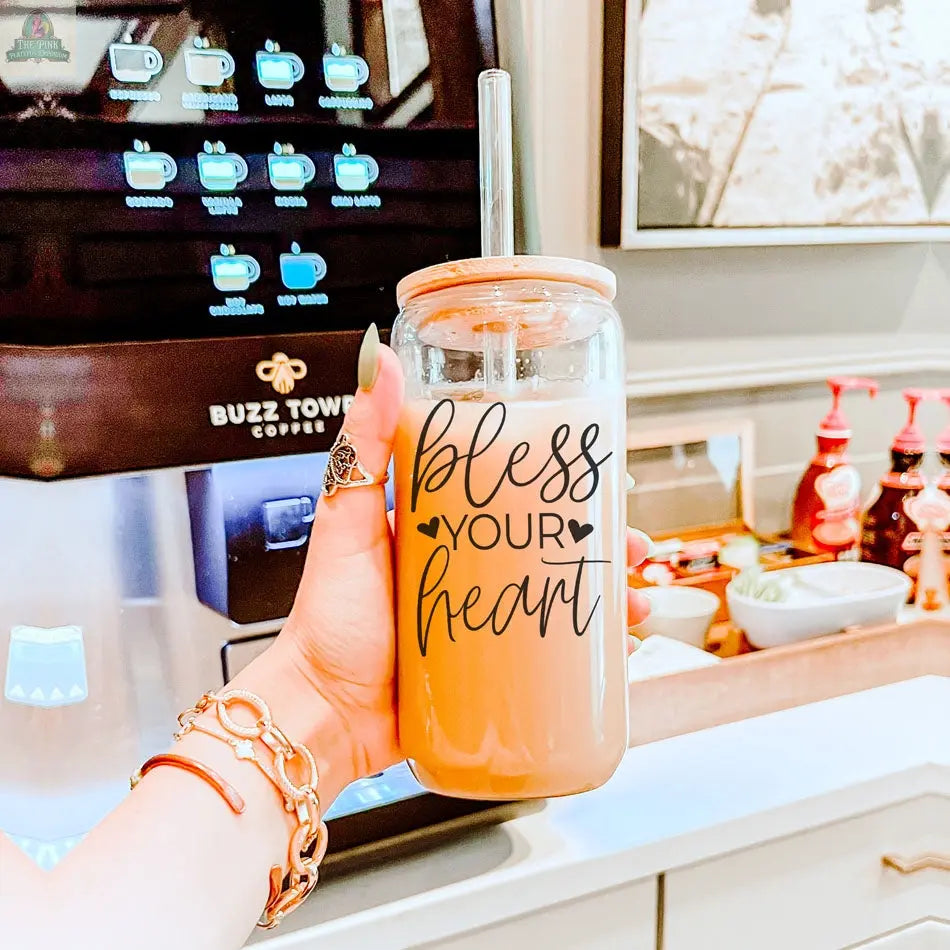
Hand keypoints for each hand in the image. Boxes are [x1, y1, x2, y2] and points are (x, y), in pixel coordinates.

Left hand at [281, 336, 651, 780]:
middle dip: (605, 547)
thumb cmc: (328, 618)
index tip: (602, 485)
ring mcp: (485, 622)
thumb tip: (378, 360)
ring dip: (611, 601)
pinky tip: (622, 654)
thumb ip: (363, 447)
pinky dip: (591, 656)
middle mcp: (471, 571)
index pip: (519, 499)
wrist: (322, 712)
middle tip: (636, 550)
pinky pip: (553, 659)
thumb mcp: (347, 521)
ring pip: (564, 601)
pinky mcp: (491, 671)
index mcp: (445, 530)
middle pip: (554, 547)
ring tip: (638, 607)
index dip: (567, 491)